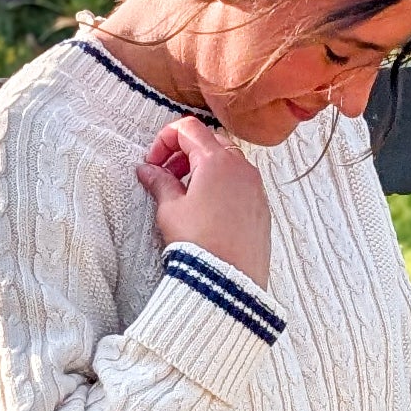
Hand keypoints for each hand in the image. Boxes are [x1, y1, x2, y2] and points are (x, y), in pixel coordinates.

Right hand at [137, 119, 271, 288]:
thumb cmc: (198, 244)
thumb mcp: (170, 210)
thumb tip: (148, 170)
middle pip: (210, 140)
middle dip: (184, 151)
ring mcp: (255, 186)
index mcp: (216, 161)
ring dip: (203, 166)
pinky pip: (241, 181)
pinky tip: (206, 208)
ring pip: (228, 160)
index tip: (153, 162)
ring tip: (184, 193)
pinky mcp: (261, 206)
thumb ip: (159, 182)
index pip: (188, 128)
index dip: (165, 140)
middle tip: (167, 174)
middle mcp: (241, 167)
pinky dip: (221, 183)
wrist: (228, 281)